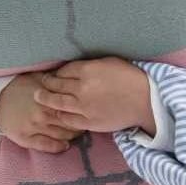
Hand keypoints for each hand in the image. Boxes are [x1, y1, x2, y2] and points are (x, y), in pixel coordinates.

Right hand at [0, 72, 84, 153]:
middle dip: (79, 124)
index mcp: (47, 99)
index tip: (86, 110)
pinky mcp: (25, 139)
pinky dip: (58, 147)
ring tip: (76, 133)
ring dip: (71, 136)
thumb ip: (55, 81)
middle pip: (70, 123)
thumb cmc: (19, 86)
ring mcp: (33, 128)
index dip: (82, 111)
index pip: (72, 108)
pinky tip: (64, 145)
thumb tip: (74, 79)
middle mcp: (42, 115)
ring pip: (61, 136)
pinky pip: (46, 146)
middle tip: (84, 123)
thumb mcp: (38, 78)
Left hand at [35, 57, 154, 134]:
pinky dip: (60, 115)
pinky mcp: (89, 122)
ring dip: (46, 99)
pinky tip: (56, 112)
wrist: (146, 101)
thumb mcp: (110, 62)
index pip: (64, 70)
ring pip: (57, 103)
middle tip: (41, 83)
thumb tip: (74, 67)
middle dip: (46, 84)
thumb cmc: (131, 78)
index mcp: (88, 70)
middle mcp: (83, 88)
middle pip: (56, 85)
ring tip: (39, 97)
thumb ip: (90, 65)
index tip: (53, 73)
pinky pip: (67, 119)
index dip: (56, 72)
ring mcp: (84, 107)